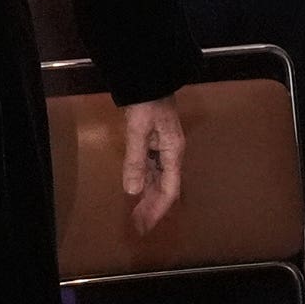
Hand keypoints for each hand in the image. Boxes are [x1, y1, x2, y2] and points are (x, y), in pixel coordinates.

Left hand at [119, 97, 185, 233]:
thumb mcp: (138, 131)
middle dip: (153, 207)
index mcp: (173, 151)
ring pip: (158, 178)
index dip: (158, 208)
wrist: (149, 76)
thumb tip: (132, 190)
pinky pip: (152, 168)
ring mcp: (164, 147)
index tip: (147, 224)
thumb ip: (135, 160)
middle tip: (139, 226)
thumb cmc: (146, 101)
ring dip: (148, 196)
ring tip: (137, 214)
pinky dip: (144, 182)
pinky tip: (137, 190)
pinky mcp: (155, 141)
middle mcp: (171, 152)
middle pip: (165, 186)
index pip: (169, 189)